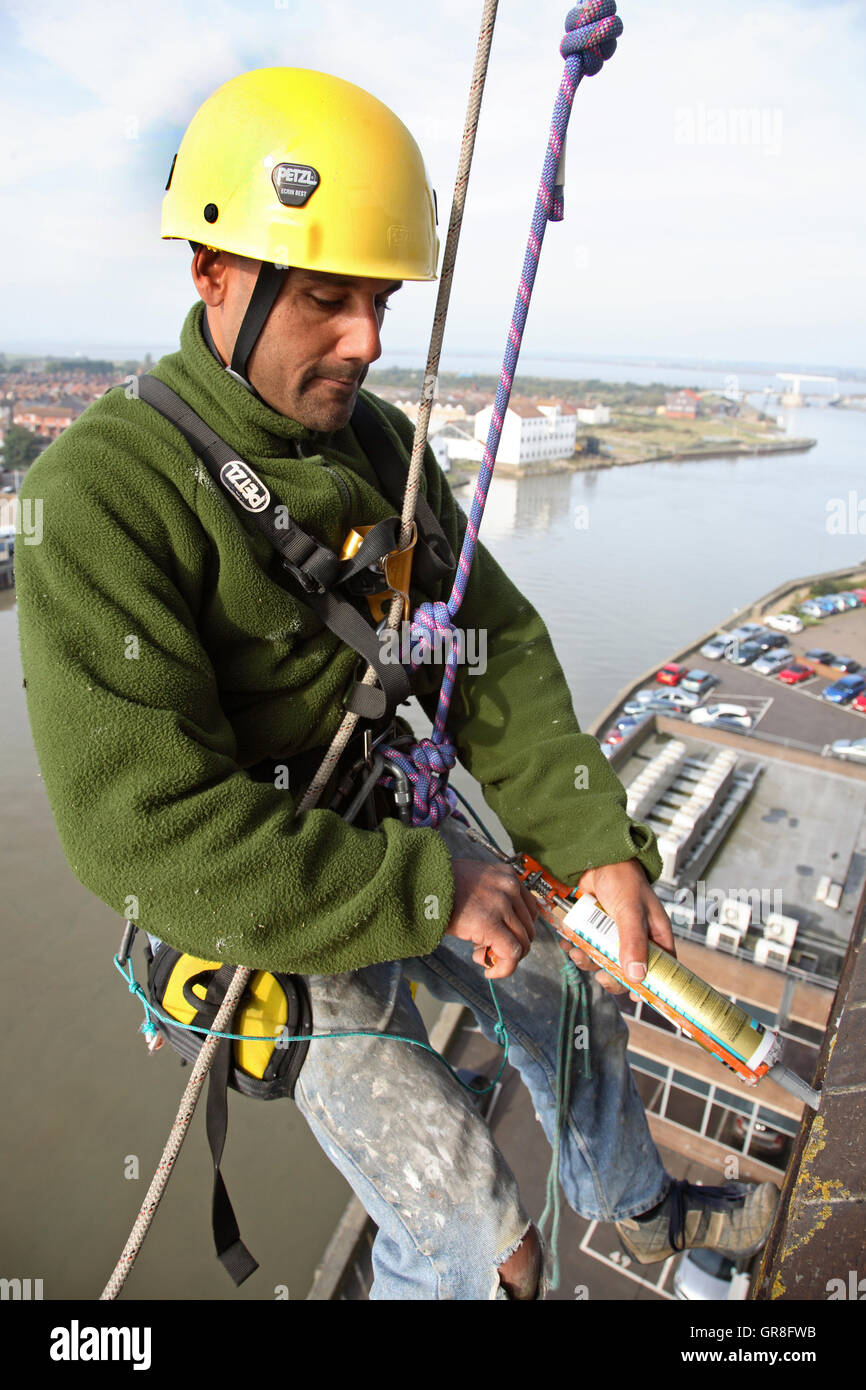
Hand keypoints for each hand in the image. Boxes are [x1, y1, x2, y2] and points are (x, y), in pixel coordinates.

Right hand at [445, 859, 537, 979]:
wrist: (419, 884)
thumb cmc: (439, 886)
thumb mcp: (474, 882)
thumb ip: (492, 898)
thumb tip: (500, 929)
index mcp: (506, 875)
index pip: (529, 910)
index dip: (518, 930)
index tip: (502, 939)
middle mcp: (509, 887)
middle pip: (528, 928)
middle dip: (511, 945)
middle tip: (486, 949)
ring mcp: (502, 905)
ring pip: (522, 943)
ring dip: (504, 957)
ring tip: (480, 956)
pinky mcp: (490, 924)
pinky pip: (511, 954)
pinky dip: (504, 968)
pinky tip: (488, 971)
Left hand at [558, 859, 675, 995]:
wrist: (596, 858)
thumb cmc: (622, 878)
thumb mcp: (630, 910)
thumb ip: (633, 941)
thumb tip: (637, 976)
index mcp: (656, 935)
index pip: (661, 969)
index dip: (651, 986)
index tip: (635, 997)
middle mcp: (637, 939)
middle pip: (629, 972)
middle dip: (611, 975)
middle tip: (601, 974)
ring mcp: (615, 936)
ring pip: (604, 962)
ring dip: (589, 962)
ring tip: (579, 952)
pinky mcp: (595, 931)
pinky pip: (588, 949)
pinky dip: (577, 949)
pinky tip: (570, 943)